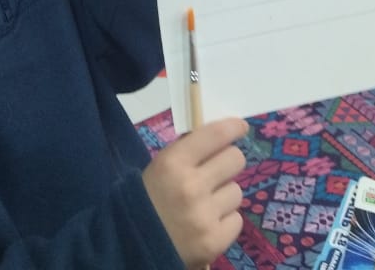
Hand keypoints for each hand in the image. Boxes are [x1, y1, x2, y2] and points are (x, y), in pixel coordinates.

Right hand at [142, 117, 247, 269]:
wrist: (133, 246)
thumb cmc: (147, 201)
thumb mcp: (160, 168)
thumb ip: (187, 152)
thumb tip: (219, 138)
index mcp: (173, 163)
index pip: (215, 135)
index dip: (233, 128)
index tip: (240, 127)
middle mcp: (191, 186)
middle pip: (235, 160)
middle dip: (228, 162)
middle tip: (219, 170)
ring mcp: (205, 215)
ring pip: (236, 191)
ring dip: (224, 195)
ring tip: (206, 204)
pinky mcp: (214, 241)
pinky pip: (236, 219)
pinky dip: (225, 221)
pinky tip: (208, 223)